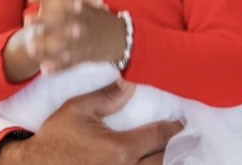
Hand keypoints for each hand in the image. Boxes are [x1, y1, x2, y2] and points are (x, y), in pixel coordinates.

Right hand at [0, 81, 182, 163]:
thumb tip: (130, 84)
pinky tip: (151, 161)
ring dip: (164, 162)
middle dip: (175, 147)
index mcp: (120, 149)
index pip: (159, 136)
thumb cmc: (56, 137)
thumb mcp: (78, 109)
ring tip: (174, 151)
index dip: (175, 128)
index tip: (184, 121)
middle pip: (162, 160)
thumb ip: (107, 97)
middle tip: (185, 136)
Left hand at [23, 0, 125, 72]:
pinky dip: (57, 66)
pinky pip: (69, 62)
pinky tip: (44, 68)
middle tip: (26, 19)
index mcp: (81, 5)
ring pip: (62, 43)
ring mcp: (82, 40)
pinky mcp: (83, 56)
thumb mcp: (87, 1)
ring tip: (30, 46)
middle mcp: (81, 21)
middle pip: (60, 19)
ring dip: (45, 45)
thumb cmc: (98, 17)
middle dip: (42, 19)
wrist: (120, 37)